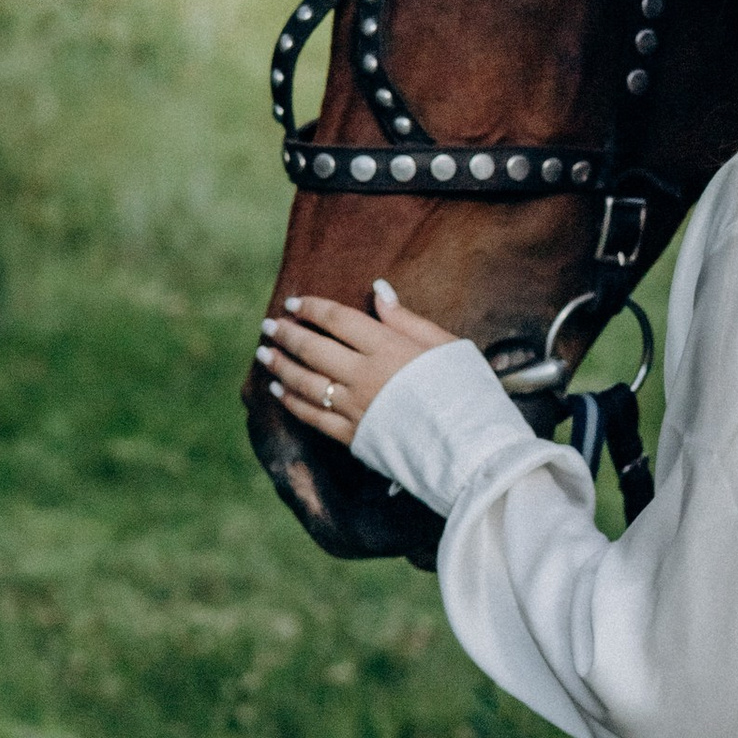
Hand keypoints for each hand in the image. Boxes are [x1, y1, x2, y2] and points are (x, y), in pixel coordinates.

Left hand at [257, 280, 461, 449]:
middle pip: (313, 349)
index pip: (337, 320)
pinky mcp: (353, 436)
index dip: (313, 309)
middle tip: (269, 326)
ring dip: (281, 366)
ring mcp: (355, 408)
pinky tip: (280, 392)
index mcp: (387, 347)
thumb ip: (406, 318)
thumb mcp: (444, 344)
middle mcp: (364, 375)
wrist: (472, 447)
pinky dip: (292, 402)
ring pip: (305, 382)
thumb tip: (378, 289)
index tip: (295, 303)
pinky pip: (313, 416)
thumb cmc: (466, 391)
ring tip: (265, 354)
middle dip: (286, 335)